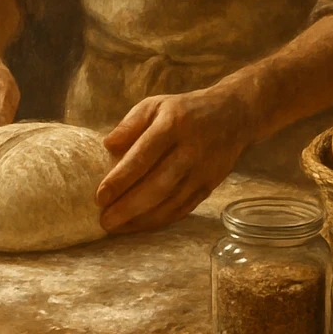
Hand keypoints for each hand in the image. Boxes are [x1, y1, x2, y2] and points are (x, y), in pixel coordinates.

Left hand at [95, 77, 256, 233]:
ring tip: (117, 228)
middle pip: (158, 184)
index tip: (100, 196)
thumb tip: (107, 146)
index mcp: (172, 124)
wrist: (233, 115)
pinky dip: (160, 220)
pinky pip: (183, 209)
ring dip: (142, 219)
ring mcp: (202, 170)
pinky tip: (140, 225)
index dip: (121, 178)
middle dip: (129, 206)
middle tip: (104, 221)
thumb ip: (130, 124)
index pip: (143, 155)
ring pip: (171, 202)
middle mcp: (190, 149)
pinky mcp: (209, 186)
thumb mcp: (156, 105)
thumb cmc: (184, 111)